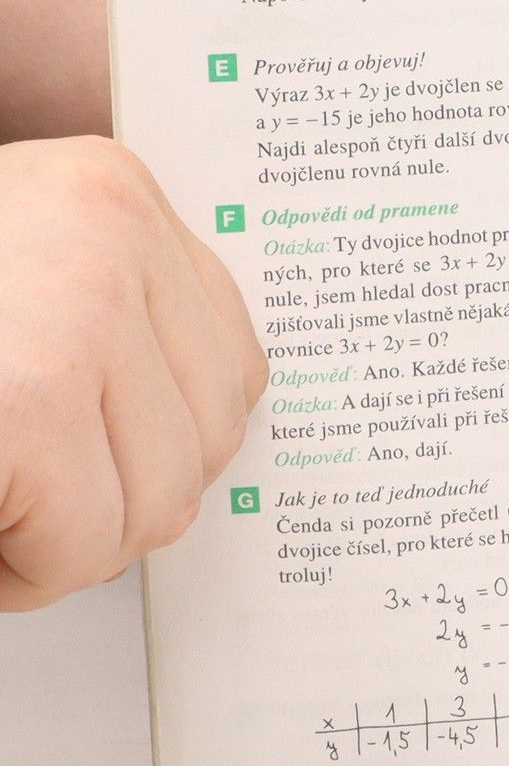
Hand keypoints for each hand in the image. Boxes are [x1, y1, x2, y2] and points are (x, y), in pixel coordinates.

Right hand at [0, 138, 266, 609]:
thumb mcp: (22, 277)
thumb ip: (109, 319)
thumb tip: (206, 419)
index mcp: (109, 193)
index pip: (228, 356)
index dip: (160, 436)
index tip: (98, 460)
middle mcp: (108, 230)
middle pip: (210, 435)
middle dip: (113, 497)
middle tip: (27, 499)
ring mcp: (76, 306)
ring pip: (157, 501)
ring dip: (65, 541)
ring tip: (0, 505)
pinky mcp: (25, 398)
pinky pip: (79, 542)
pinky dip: (22, 572)